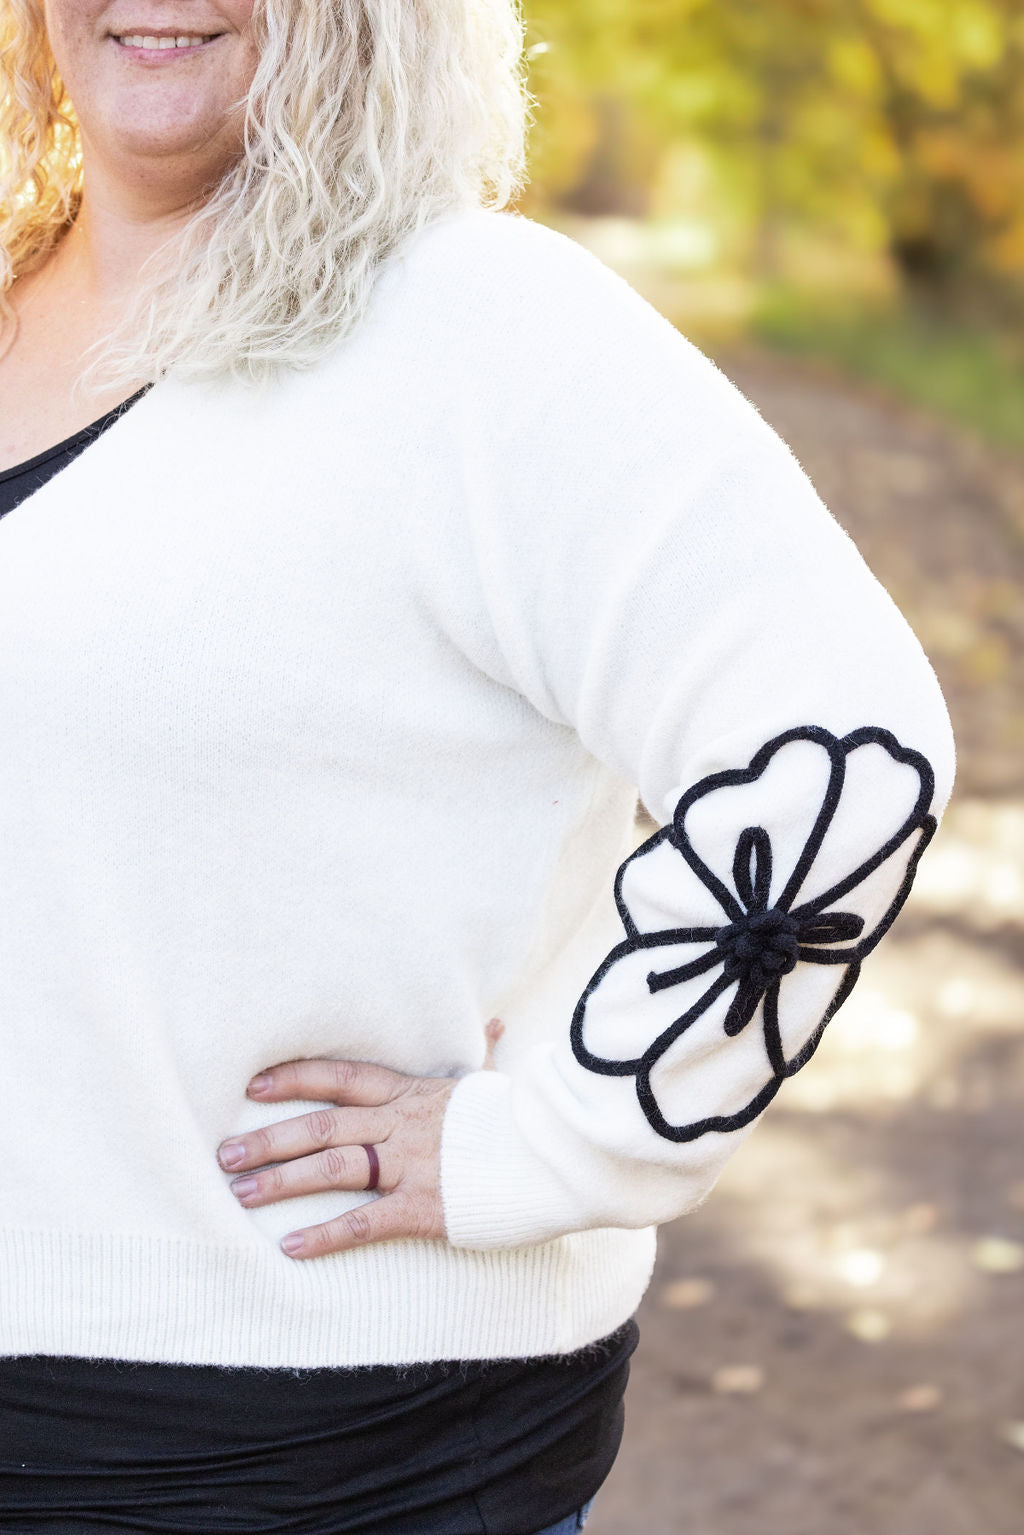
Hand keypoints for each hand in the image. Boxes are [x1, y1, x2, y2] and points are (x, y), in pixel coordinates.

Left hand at [216, 1019, 503, 1259]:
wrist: (558, 1155)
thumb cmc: (519, 1119)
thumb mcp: (491, 1083)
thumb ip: (480, 1054)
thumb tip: (494, 1022)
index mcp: (412, 1092)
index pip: (342, 1077)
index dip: (295, 1079)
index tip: (252, 1086)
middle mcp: (403, 1124)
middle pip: (323, 1124)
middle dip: (269, 1138)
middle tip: (224, 1152)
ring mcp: (411, 1164)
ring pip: (334, 1167)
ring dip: (282, 1180)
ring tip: (239, 1192)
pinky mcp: (424, 1207)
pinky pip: (365, 1221)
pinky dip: (325, 1234)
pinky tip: (290, 1245)